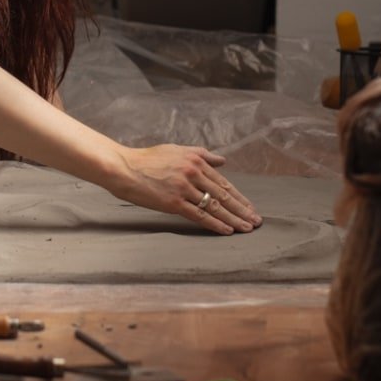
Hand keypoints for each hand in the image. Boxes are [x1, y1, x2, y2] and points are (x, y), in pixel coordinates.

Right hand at [109, 144, 262, 235]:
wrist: (124, 168)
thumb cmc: (148, 159)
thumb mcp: (177, 150)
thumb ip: (202, 154)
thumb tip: (223, 160)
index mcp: (195, 161)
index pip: (222, 182)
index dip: (238, 197)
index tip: (249, 207)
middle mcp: (193, 173)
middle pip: (223, 195)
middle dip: (242, 209)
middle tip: (256, 221)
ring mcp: (184, 188)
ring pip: (214, 206)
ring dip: (233, 219)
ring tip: (246, 228)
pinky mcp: (174, 202)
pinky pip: (199, 215)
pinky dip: (215, 224)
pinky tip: (226, 230)